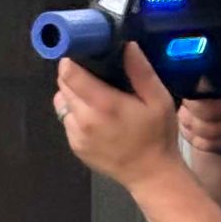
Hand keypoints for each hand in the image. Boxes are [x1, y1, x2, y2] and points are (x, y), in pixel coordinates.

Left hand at [54, 42, 180, 191]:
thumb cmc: (158, 136)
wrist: (152, 175)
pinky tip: (96, 117)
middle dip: (73, 75)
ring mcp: (76, 135)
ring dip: (72, 95)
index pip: (69, 73)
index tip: (82, 54)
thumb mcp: (159, 99)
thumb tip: (126, 45)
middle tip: (93, 74)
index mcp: (104, 105)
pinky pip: (67, 120)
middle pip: (63, 85)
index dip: (71, 59)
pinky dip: (75, 113)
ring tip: (94, 96)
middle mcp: (84, 120)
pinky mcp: (75, 146)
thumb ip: (141, 71)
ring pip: (61, 103)